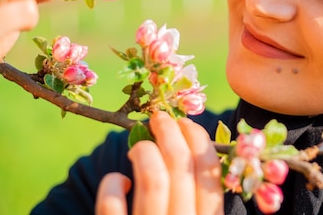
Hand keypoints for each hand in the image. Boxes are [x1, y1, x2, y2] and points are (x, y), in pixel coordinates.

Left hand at [96, 112, 223, 214]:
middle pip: (181, 167)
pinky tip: (117, 181)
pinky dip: (113, 185)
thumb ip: (201, 200)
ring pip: (153, 180)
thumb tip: (196, 153)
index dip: (199, 139)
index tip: (185, 122)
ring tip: (140, 146)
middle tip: (159, 118)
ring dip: (145, 150)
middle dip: (170, 132)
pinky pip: (112, 205)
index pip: (210, 172)